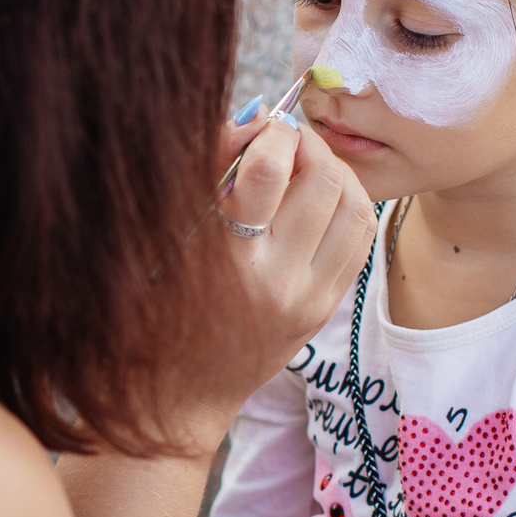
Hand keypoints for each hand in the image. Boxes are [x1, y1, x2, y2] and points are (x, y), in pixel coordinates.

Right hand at [175, 102, 374, 443]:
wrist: (177, 395)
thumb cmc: (155, 306)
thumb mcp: (165, 237)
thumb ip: (208, 173)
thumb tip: (258, 120)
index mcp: (224, 261)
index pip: (269, 171)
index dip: (272, 132)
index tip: (260, 126)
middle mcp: (275, 282)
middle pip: (324, 180)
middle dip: (308, 144)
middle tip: (285, 139)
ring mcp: (308, 299)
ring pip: (356, 206)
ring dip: (335, 171)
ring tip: (304, 166)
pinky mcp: (324, 309)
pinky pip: (360, 238)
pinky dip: (347, 204)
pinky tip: (318, 199)